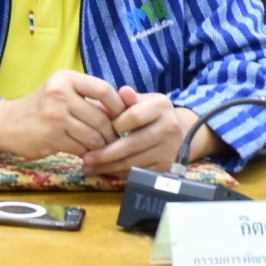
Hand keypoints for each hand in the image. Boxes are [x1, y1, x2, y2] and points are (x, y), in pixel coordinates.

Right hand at [0, 70, 125, 158]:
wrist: (6, 124)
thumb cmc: (41, 108)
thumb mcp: (62, 93)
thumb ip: (88, 98)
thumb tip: (126, 109)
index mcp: (65, 78)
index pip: (104, 89)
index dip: (118, 106)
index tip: (123, 118)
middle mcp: (59, 93)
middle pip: (101, 117)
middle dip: (111, 133)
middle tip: (114, 140)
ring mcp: (54, 115)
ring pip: (93, 136)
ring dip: (99, 145)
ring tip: (99, 147)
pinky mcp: (50, 136)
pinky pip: (80, 148)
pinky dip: (85, 152)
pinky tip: (83, 152)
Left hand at [80, 89, 220, 175]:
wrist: (179, 132)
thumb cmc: (151, 114)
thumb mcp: (141, 101)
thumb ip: (127, 99)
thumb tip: (121, 91)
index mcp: (161, 106)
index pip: (133, 117)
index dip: (114, 125)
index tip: (98, 130)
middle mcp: (169, 127)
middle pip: (132, 144)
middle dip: (105, 153)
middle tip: (86, 158)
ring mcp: (169, 149)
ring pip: (133, 162)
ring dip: (108, 167)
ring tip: (89, 167)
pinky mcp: (166, 167)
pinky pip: (138, 173)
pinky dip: (119, 174)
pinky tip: (104, 172)